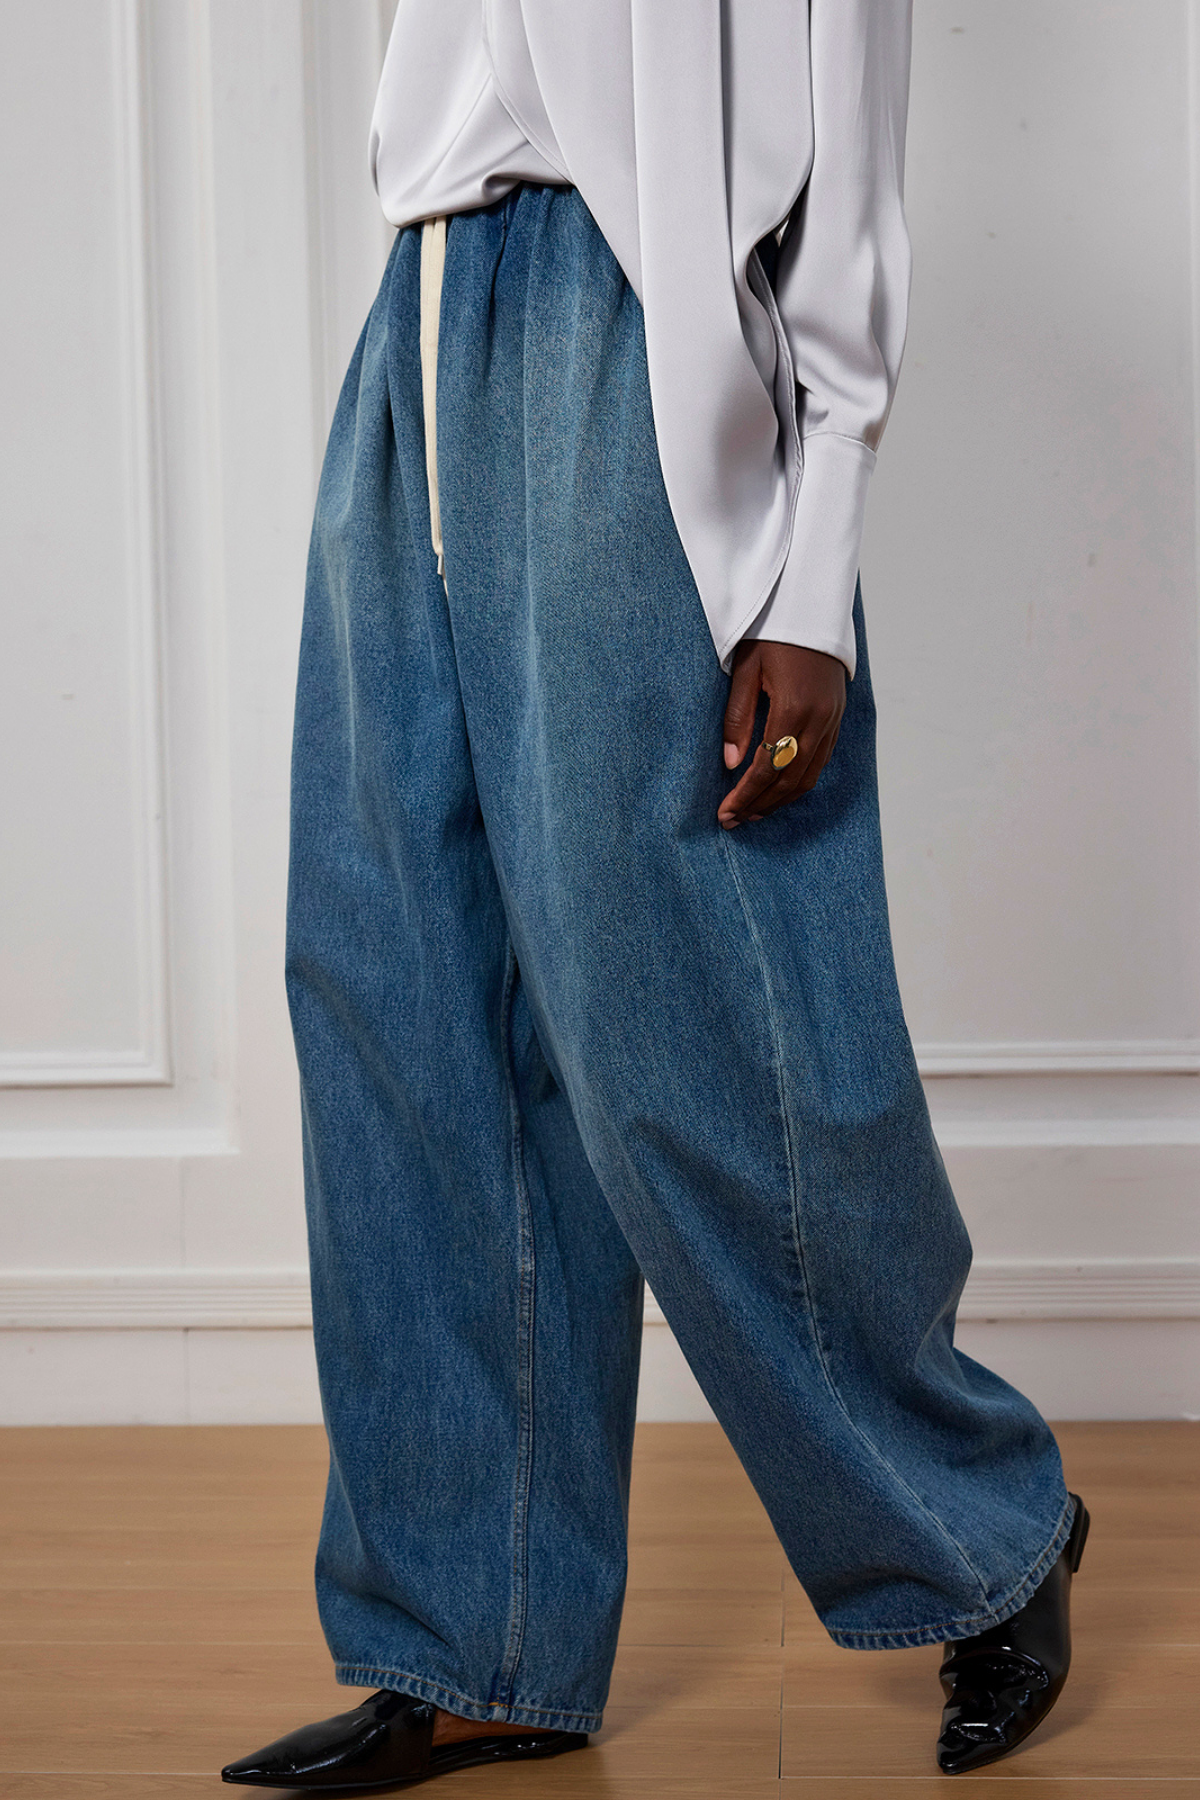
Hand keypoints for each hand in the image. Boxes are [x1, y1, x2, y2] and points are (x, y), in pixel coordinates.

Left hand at [718, 640, 845, 827]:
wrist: (812, 607)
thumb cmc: (771, 633)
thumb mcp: (745, 670)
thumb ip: (738, 718)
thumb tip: (730, 764)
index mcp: (792, 707)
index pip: (766, 767)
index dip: (745, 795)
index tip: (725, 813)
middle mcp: (818, 718)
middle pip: (789, 780)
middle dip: (760, 805)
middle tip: (734, 821)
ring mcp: (832, 719)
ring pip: (808, 776)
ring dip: (780, 800)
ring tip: (753, 813)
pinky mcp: (838, 717)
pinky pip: (820, 761)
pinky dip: (799, 782)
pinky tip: (779, 790)